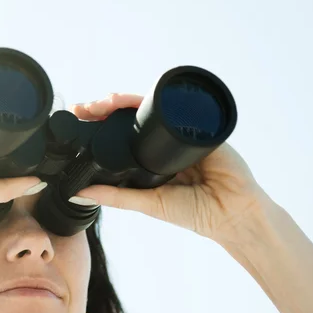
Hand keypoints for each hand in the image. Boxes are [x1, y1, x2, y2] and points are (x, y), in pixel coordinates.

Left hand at [69, 93, 270, 243]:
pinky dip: (150, 100)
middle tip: (84, 109)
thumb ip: (116, 197)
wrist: (234, 212)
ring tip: (101, 103)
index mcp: (149, 160)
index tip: (78, 122)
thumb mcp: (149, 204)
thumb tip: (79, 193)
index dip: (98, 129)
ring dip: (121, 101)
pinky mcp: (196, 124)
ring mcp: (178, 131)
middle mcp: (161, 143)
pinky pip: (170, 107)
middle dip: (104, 109)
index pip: (119, 138)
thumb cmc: (196, 212)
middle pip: (129, 118)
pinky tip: (132, 101)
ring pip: (146, 108)